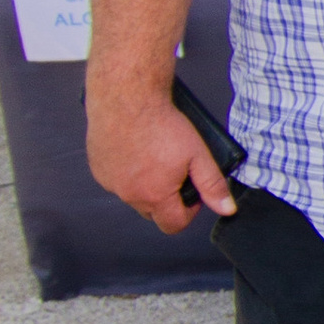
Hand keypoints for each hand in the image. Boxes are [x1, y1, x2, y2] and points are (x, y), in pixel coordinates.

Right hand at [85, 89, 236, 229]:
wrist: (126, 98)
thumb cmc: (161, 123)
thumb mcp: (197, 154)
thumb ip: (212, 185)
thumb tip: (226, 209)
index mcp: (155, 196)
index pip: (173, 225)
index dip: (189, 212)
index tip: (193, 193)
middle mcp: (129, 194)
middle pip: (152, 212)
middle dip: (167, 200)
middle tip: (175, 174)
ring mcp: (110, 182)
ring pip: (132, 195)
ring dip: (145, 186)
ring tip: (155, 159)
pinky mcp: (97, 167)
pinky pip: (115, 180)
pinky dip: (126, 172)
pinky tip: (135, 151)